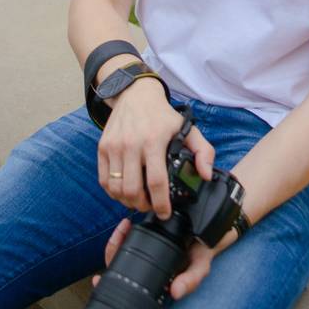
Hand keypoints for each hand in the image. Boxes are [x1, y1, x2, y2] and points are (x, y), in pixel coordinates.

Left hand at [91, 217, 237, 301]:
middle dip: (112, 253)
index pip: (127, 284)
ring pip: (121, 252)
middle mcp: (148, 268)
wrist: (215, 228)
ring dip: (117, 241)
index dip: (109, 285)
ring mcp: (147, 254)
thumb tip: (175, 292)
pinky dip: (124, 233)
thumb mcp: (201, 265)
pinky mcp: (148, 238)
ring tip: (123, 227)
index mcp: (155, 279)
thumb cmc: (204, 251)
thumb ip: (191, 279)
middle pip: (118, 266)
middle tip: (117, 236)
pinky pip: (130, 239)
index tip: (98, 280)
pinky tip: (127, 224)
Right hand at [97, 82, 214, 218]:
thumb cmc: (162, 116)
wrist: (136, 94)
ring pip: (116, 188)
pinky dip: (113, 192)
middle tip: (151, 207)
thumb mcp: (188, 128)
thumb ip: (203, 151)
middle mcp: (131, 144)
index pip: (155, 182)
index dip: (160, 203)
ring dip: (127, 202)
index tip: (164, 213)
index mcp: (153, 141)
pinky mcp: (103, 148)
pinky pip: (104, 180)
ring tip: (138, 201)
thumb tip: (205, 176)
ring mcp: (114, 146)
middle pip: (132, 190)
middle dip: (143, 206)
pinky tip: (124, 192)